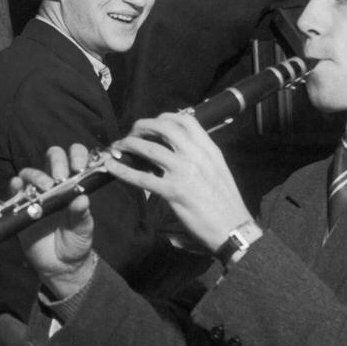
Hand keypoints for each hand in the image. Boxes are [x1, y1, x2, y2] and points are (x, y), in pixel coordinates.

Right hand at [13, 143, 99, 298]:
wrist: (61, 266)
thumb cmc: (76, 242)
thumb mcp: (84, 229)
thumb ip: (82, 214)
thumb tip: (82, 198)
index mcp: (74, 185)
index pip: (75, 159)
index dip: (78, 155)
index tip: (80, 166)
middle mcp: (55, 184)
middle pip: (53, 157)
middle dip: (57, 162)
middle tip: (61, 177)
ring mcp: (36, 194)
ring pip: (31, 173)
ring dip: (38, 176)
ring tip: (45, 189)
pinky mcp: (21, 206)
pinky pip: (14, 190)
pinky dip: (15, 185)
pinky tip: (18, 187)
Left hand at [104, 112, 250, 253]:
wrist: (234, 228)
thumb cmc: (226, 202)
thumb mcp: (218, 170)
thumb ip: (200, 157)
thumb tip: (178, 151)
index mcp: (209, 149)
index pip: (186, 120)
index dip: (164, 117)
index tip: (152, 124)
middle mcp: (196, 155)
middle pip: (164, 127)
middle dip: (142, 126)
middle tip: (132, 133)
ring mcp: (184, 172)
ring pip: (149, 148)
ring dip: (129, 144)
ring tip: (118, 147)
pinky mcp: (174, 192)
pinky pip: (142, 178)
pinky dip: (123, 171)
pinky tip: (112, 168)